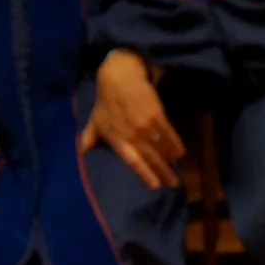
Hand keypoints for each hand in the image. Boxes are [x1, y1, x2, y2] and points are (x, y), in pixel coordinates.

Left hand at [79, 49, 182, 189]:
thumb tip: (83, 153)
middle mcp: (132, 135)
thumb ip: (89, 138)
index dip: (145, 174)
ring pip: (162, 148)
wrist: (119, 78)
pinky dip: (176, 144)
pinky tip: (180, 152)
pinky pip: (169, 133)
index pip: (133, 162)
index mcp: (117, 139)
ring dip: (170, 160)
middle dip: (164, 172)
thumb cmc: (106, 101)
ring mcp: (145, 126)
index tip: (155, 186)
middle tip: (173, 183)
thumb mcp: (94, 120)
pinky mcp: (157, 115)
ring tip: (176, 169)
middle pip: (151, 158)